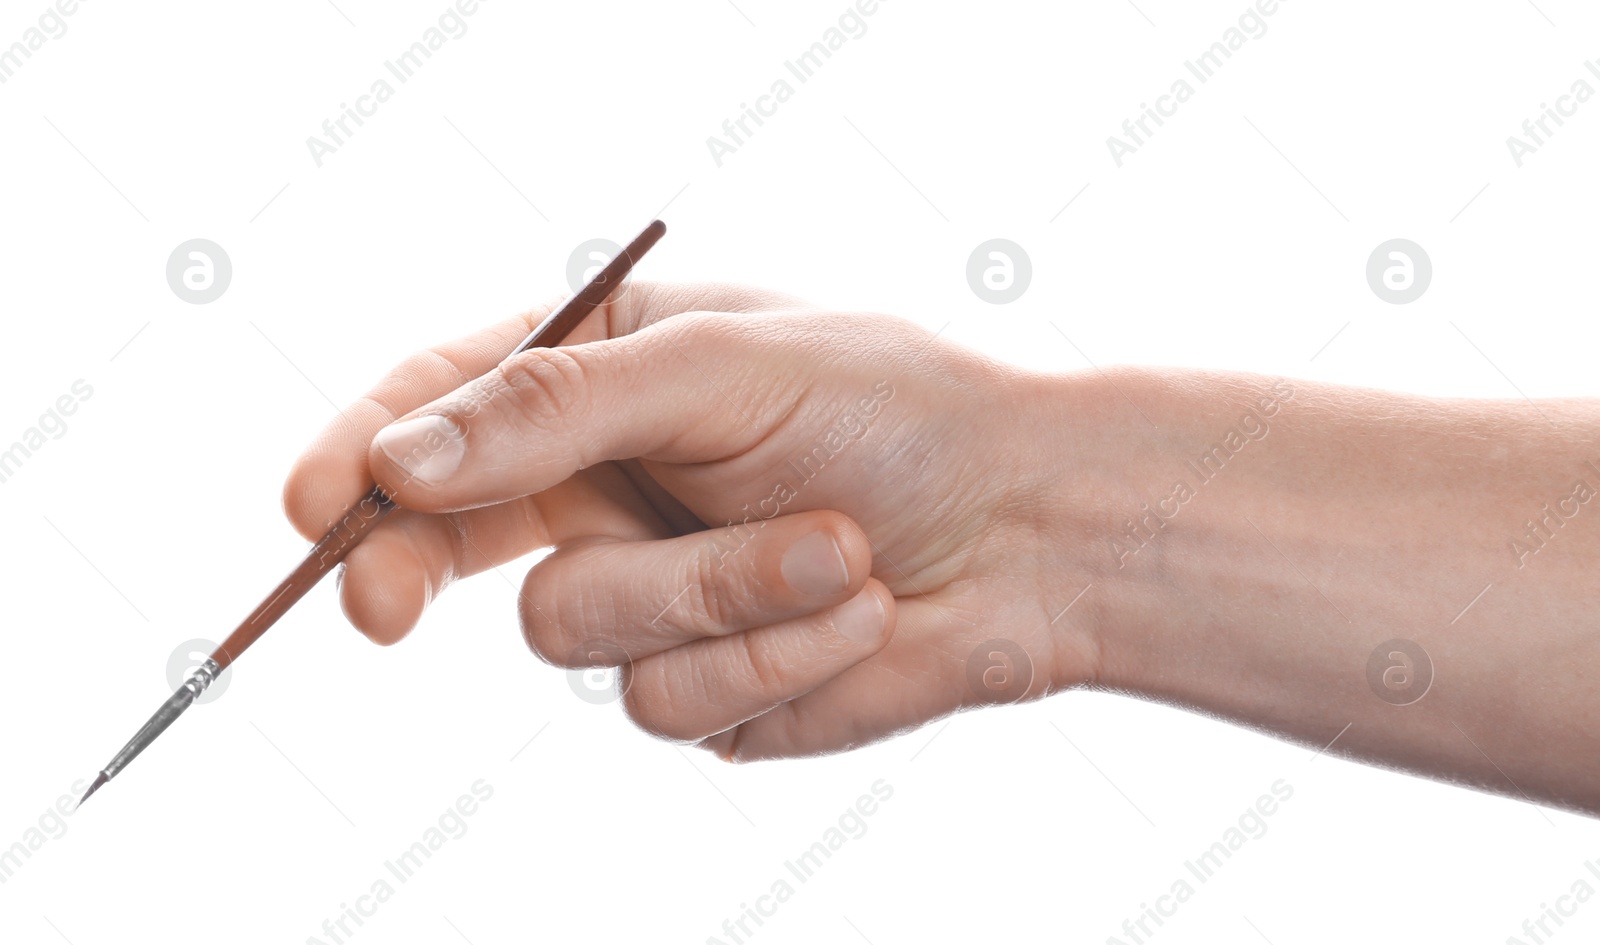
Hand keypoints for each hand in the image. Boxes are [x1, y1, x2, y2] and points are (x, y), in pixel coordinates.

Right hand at [283, 282, 1100, 759]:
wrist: (1035, 529)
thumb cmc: (895, 408)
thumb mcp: (721, 364)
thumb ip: (558, 404)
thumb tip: (404, 458)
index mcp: (604, 378)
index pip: (445, 409)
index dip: (364, 454)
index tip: (312, 503)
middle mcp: (609, 488)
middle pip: (447, 543)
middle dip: (408, 569)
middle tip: (374, 603)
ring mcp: (654, 596)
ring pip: (574, 633)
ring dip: (712, 594)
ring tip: (836, 547)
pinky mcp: (709, 688)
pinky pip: (673, 702)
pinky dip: (772, 652)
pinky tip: (856, 608)